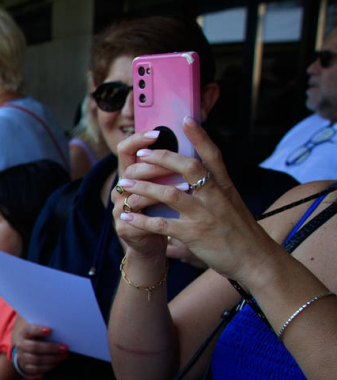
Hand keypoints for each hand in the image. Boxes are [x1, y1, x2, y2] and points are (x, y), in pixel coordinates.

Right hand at [10, 317, 67, 376]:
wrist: (26, 353)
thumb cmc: (37, 340)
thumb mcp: (39, 334)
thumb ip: (47, 332)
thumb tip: (63, 334)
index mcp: (24, 333)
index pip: (29, 330)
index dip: (38, 330)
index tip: (50, 330)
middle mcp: (21, 345)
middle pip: (34, 347)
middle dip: (51, 348)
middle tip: (65, 348)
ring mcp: (22, 357)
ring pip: (37, 359)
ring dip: (53, 358)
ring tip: (64, 356)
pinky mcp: (26, 367)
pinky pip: (37, 369)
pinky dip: (49, 366)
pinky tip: (57, 362)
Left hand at [113, 119, 280, 284]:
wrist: (255, 260)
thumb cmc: (242, 233)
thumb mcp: (232, 205)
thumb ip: (216, 190)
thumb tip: (202, 176)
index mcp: (225, 186)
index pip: (212, 154)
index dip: (199, 136)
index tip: (186, 119)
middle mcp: (216, 196)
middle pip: (188, 167)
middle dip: (162, 157)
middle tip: (140, 154)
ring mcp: (205, 214)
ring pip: (169, 193)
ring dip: (143, 187)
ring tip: (124, 183)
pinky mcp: (194, 234)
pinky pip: (161, 224)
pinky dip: (141, 220)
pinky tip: (126, 215)